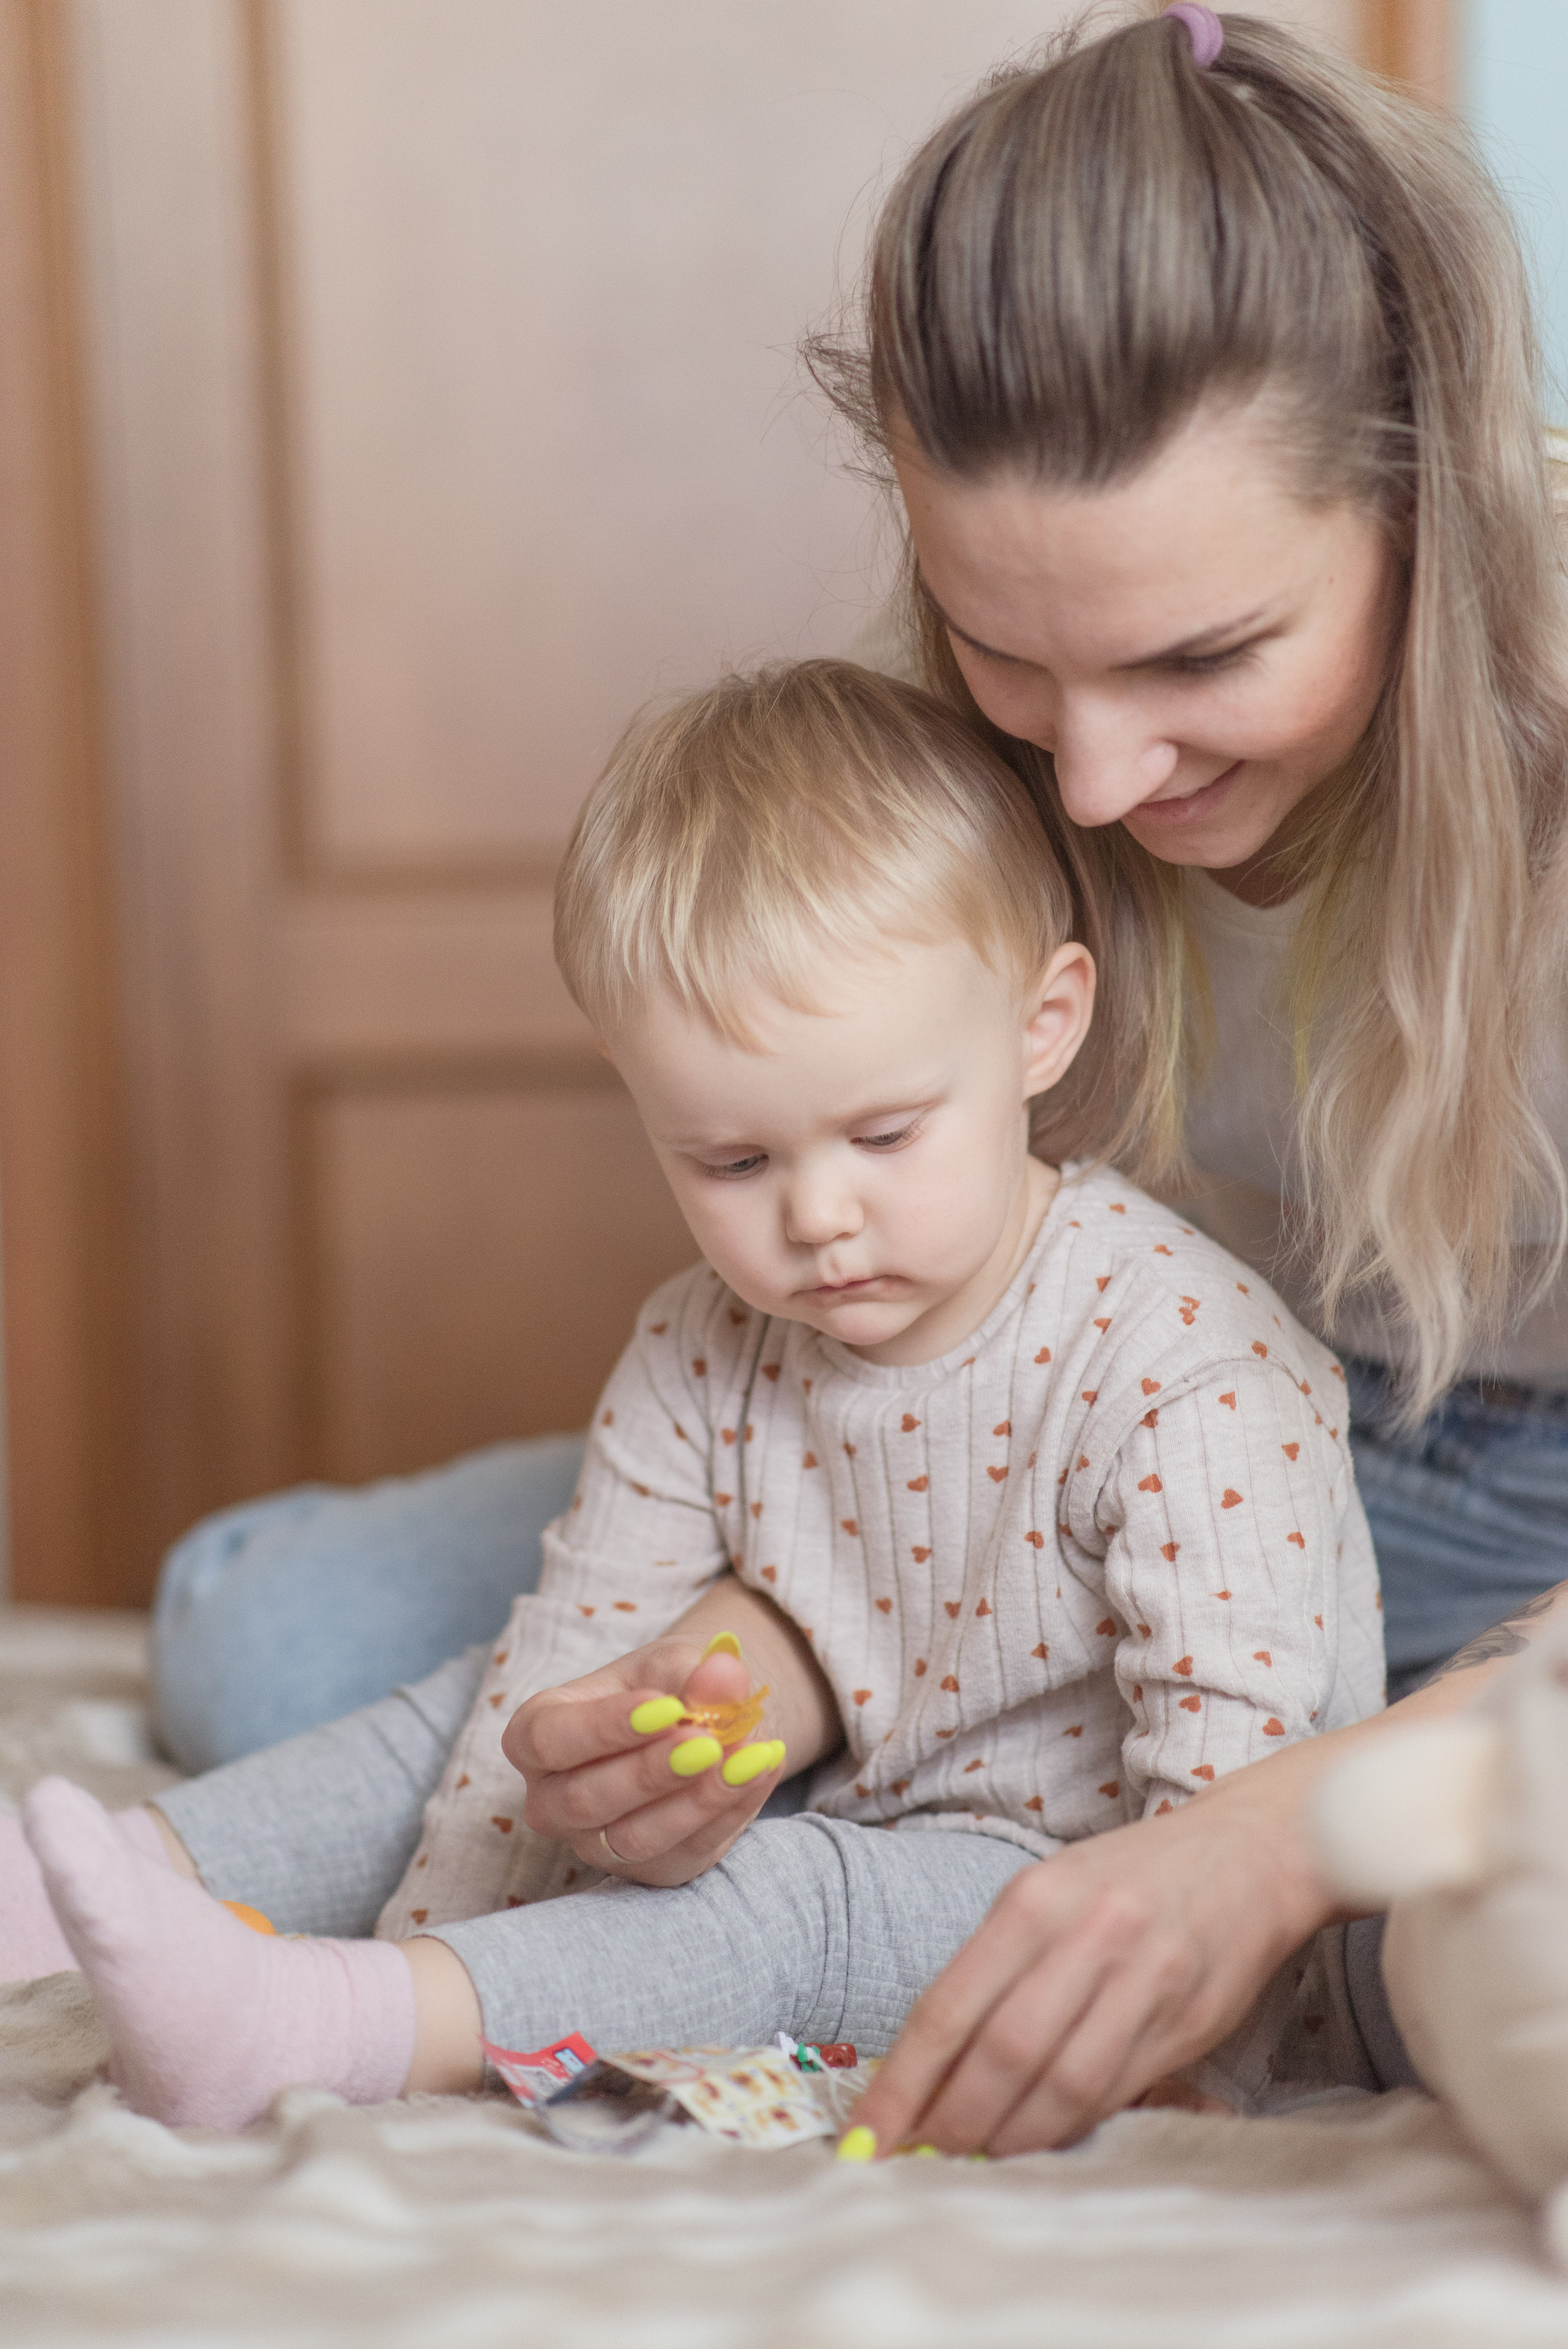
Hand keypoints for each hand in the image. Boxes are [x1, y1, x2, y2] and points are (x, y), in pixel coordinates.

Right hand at [502, 1635, 787, 1887]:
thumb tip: (723, 1675)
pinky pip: (687, 1852)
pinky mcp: (648, 1870)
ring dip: (697, 1801)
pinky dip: (729, 1812)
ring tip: (749, 1758)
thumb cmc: (665, 1686)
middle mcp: (552, 1799)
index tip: (666, 1708)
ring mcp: (595, 1844)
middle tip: (708, 1741)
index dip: (604, 1727)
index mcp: (536, 1735)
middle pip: (584, 1799)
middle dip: (651, 1772)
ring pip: (635, 1838)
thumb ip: (695, 1672)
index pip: (547, 1738)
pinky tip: (761, 1770)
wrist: (697, 1721)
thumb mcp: (677, 1664)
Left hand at [852, 1756, 1329, 2156]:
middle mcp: (1086, 1936)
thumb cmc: (1128, 1880)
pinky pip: (1114, 2092)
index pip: (948, 2009)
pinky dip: (1068, 2127)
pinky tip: (1039, 2140)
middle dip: (952, 2123)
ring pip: (1060, 2086)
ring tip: (975, 2162)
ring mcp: (1142, 1980)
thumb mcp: (1049, 1895)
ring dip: (1010, 2138)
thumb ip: (997, 1972)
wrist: (1247, 1854)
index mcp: (1033, 1899)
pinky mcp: (1185, 2021)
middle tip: (920, 2162)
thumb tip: (928, 2072)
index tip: (867, 2135)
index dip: (902, 2084)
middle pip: (1001, 2056)